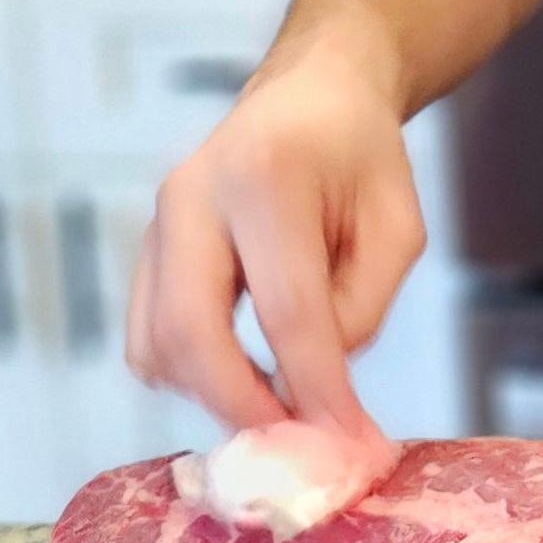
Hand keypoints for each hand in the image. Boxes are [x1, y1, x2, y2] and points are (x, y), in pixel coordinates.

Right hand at [125, 31, 425, 434]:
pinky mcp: (145, 250)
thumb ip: (362, 307)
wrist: (308, 97)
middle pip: (191, 332)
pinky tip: (245, 372)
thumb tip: (315, 387)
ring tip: (278, 404)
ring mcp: (156, 222)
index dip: (316, 388)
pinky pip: (149, 336)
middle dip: (243, 405)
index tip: (348, 441)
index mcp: (265, 178)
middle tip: (295, 445)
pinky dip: (191, 373)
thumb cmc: (361, 160)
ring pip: (156, 344)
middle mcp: (192, 196)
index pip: (287, 310)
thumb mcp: (396, 227)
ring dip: (213, 393)